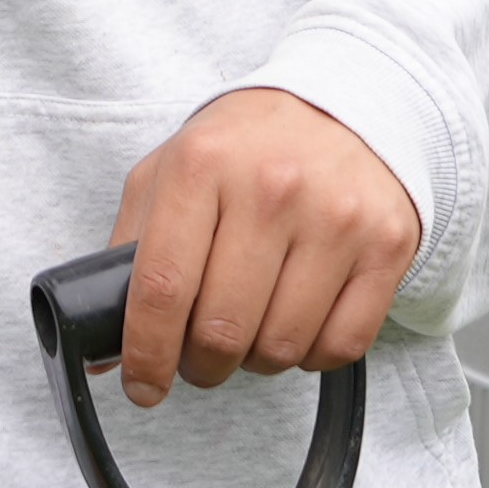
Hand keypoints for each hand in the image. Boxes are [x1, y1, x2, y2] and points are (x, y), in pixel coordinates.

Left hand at [103, 89, 417, 408]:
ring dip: (256, 359)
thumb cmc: (246, 148)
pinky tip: (299, 320)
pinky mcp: (387, 244)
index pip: (162, 288)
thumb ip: (128, 254)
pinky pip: (340, 346)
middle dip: (201, 364)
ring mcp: (336, 217)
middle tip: (201, 354)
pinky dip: (312, 355)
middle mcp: (272, 188)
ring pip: (281, 347)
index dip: (146, 355)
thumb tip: (101, 352)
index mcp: (204, 165)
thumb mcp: (171, 170)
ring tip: (252, 327)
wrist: (344, 100)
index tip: (142, 387)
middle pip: (221, 330)